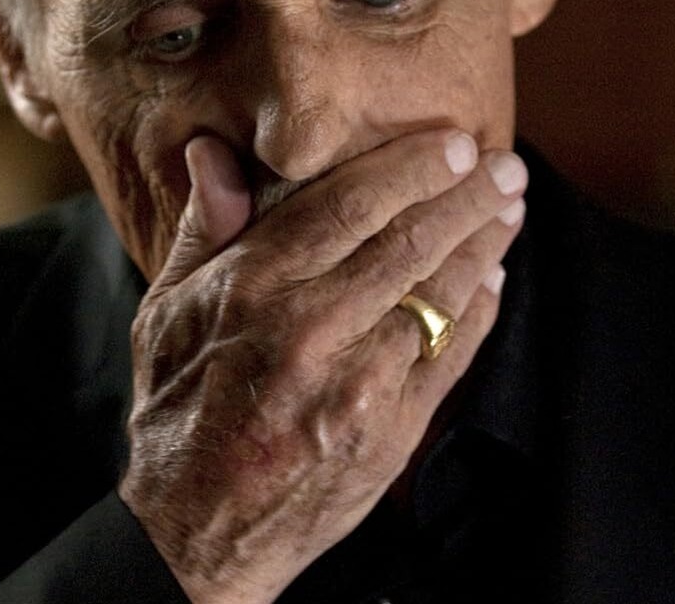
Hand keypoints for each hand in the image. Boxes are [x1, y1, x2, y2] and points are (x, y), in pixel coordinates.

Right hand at [119, 129, 526, 603]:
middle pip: (408, 240)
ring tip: (510, 209)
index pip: (348, 204)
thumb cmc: (177, 412)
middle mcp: (308, 328)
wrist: (194, 532)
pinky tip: (492, 279)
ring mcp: (356, 384)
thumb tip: (217, 153)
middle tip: (504, 164)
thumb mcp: (165, 310)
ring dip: (484, 244)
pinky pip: (450, 357)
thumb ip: (205, 228)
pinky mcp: (390, 432)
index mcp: (251, 288)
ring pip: (438, 293)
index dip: (410, 167)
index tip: (453, 142)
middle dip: (466, 195)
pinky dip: (478, 311)